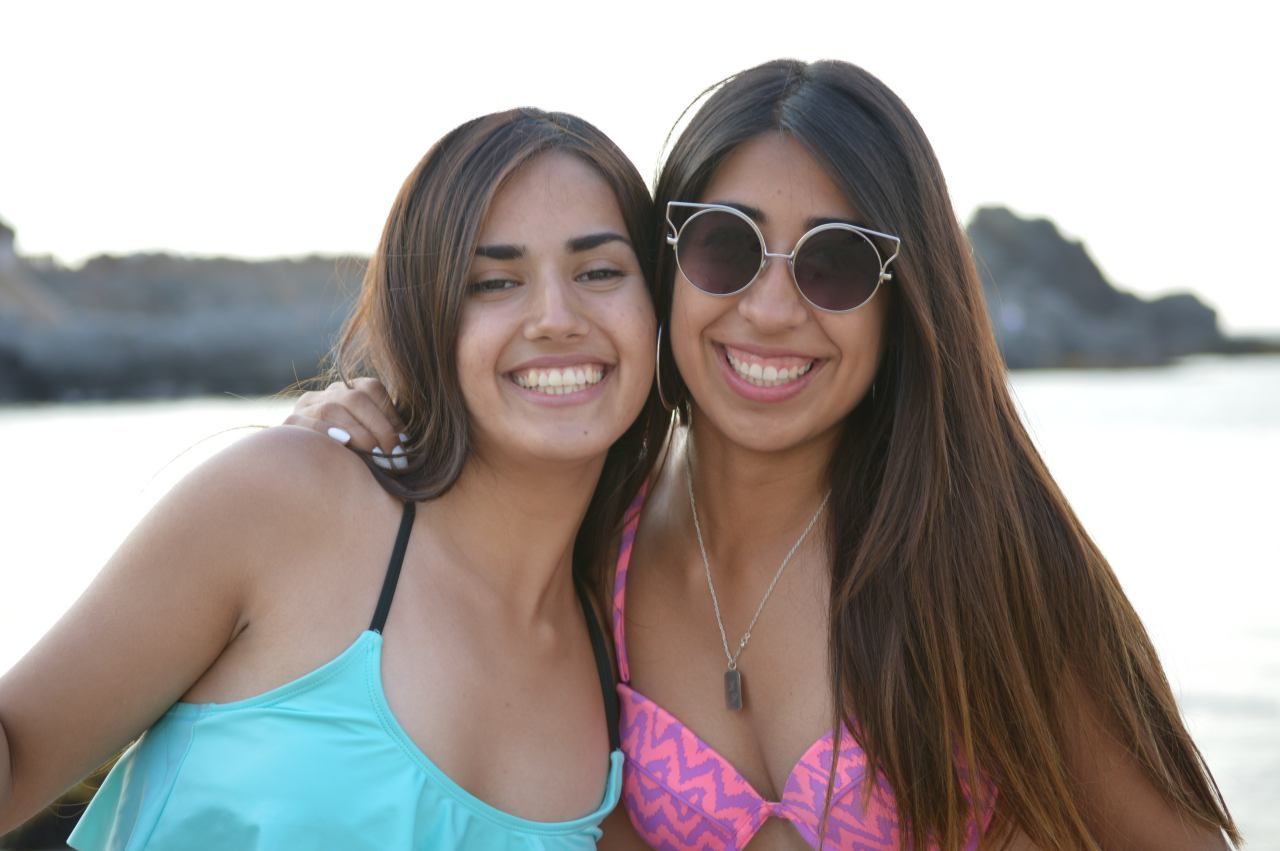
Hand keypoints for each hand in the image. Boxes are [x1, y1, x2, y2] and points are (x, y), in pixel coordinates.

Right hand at [284, 378, 406, 469]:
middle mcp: (327, 394)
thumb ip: (386, 437)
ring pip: (332, 408)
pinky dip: (326, 433)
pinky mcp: (288, 424)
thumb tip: (407, 444)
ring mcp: (305, 406)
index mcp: (349, 391)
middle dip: (379, 428)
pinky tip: (343, 445)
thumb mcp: (373, 443)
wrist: (305, 475)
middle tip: (393, 456)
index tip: (403, 442)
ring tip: (375, 456)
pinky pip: (305, 424)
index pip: (371, 388)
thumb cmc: (354, 460)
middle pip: (354, 398)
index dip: (390, 414)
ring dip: (358, 434)